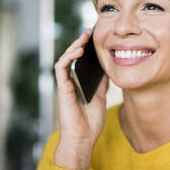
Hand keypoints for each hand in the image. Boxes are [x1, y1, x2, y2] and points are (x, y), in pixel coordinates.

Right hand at [54, 29, 108, 169]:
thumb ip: (101, 84)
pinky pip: (61, 69)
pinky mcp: (62, 88)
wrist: (84, 138)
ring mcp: (66, 85)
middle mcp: (71, 82)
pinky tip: (78, 51)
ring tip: (84, 37)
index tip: (95, 37)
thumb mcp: (100, 97)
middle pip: (73, 58)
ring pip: (65, 60)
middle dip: (80, 43)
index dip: (86, 49)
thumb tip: (108, 70)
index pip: (81, 62)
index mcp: (79, 84)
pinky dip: (68, 58)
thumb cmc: (91, 121)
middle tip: (88, 31)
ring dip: (73, 46)